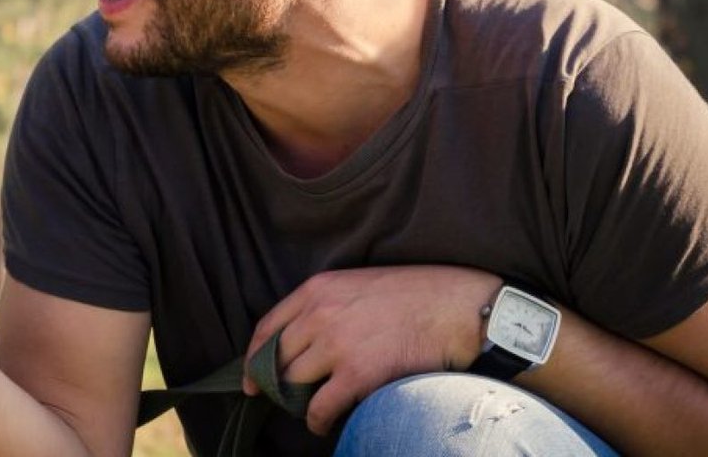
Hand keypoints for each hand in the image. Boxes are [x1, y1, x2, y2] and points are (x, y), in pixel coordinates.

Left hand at [242, 266, 500, 435]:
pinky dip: (316, 420)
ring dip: (296, 401)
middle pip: (277, 358)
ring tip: (307, 409)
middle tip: (280, 398)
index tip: (250, 377)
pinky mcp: (357, 374)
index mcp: (316, 290)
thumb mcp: (357, 284)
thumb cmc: (416, 294)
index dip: (253, 356)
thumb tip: (305, 337)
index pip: (267, 327)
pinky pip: (320, 406)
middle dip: (273, 382)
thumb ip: (326, 305)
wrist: (457, 307)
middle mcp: (319, 315)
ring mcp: (336, 345)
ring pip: (294, 383)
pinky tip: (322, 424)